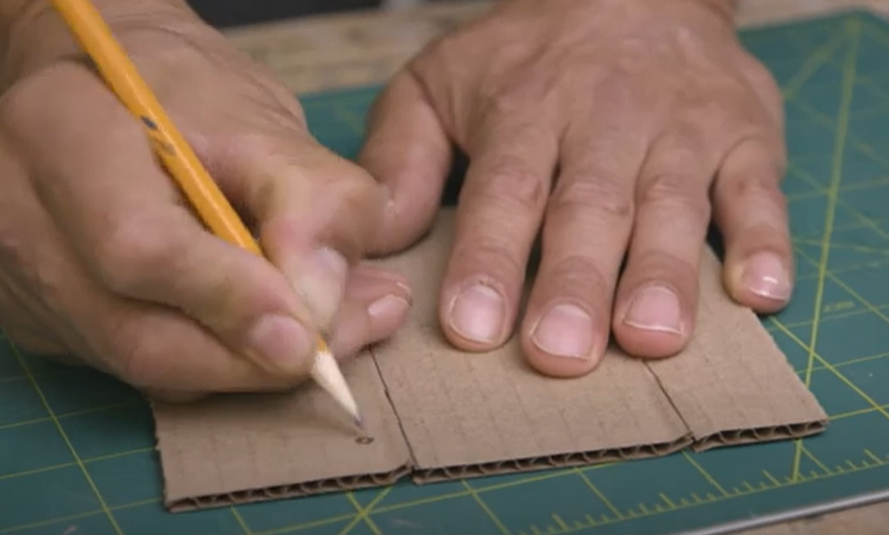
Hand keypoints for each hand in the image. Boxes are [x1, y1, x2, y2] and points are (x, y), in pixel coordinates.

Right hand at [0, 0, 410, 398]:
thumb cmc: (185, 96)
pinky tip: (263, 334)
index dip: (231, 300)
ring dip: (244, 368)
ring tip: (324, 337)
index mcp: (63, 135)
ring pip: (143, 366)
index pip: (139, 246)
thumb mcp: (265, 122)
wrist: (107, 94)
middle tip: (334, 349)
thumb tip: (327, 306)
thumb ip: (311, 201)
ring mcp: (27, 279)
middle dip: (250, 358)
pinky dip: (213, 364)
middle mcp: (24, 219)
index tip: (310, 334)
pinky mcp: (46, 316)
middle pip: (137, 334)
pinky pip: (136, 367)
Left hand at [359, 0, 789, 375]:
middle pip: (589, 206)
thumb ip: (402, 154)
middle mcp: (607, 118)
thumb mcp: (441, 81)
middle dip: (576, 281)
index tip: (473, 326)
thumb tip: (378, 236)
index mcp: (526, 109)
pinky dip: (764, 241)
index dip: (488, 258)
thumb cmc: (528, 58)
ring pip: (673, 203)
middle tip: (561, 352)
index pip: (504, 189)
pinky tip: (759, 293)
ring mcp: (683, 128)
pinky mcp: (746, 136)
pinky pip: (759, 190)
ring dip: (665, 273)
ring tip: (652, 337)